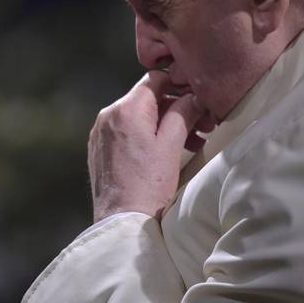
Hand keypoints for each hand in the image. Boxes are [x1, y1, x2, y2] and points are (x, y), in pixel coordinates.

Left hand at [88, 71, 215, 221]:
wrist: (123, 223)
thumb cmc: (148, 187)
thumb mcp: (172, 146)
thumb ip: (183, 113)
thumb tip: (193, 96)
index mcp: (126, 109)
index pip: (156, 79)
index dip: (181, 86)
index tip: (199, 100)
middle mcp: (108, 116)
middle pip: (149, 99)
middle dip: (178, 109)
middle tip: (203, 126)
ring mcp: (101, 133)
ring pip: (140, 117)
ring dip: (166, 125)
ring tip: (191, 143)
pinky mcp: (100, 150)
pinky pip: (128, 133)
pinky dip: (149, 137)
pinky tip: (168, 153)